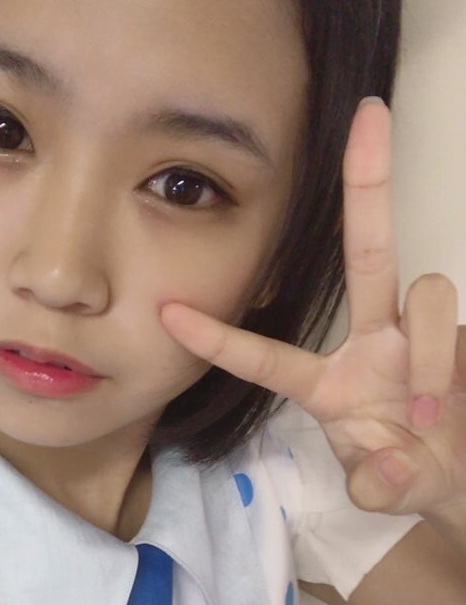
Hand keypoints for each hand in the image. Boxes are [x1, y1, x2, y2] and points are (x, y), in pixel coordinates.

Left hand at [159, 97, 464, 519]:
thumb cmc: (408, 473)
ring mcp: (418, 333)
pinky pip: (450, 323)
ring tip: (423, 418)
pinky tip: (441, 410)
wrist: (462, 476)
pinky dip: (441, 367)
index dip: (221, 337)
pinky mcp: (460, 335)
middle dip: (368, 184)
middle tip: (368, 115)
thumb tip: (384, 471)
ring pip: (426, 291)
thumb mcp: (382, 489)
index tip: (168, 312)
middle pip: (369, 252)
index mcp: (327, 383)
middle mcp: (371, 342)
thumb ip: (377, 485)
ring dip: (423, 358)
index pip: (267, 357)